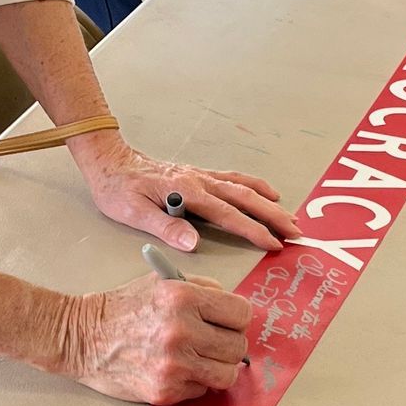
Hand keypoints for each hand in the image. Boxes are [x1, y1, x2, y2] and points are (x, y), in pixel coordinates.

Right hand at [59, 273, 252, 403]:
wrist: (82, 337)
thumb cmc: (122, 308)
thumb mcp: (161, 281)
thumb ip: (202, 289)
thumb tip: (236, 312)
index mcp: (182, 297)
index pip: (241, 313)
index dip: (237, 318)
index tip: (229, 321)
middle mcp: (180, 331)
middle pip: (238, 347)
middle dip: (228, 343)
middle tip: (213, 341)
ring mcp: (173, 365)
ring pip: (226, 374)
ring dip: (217, 367)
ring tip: (199, 357)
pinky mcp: (165, 391)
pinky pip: (202, 390)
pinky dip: (194, 382)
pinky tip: (176, 369)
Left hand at [70, 131, 297, 253]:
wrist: (109, 161)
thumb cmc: (117, 188)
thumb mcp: (133, 212)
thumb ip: (165, 227)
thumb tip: (193, 243)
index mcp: (186, 192)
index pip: (228, 215)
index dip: (253, 230)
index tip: (274, 243)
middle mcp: (199, 181)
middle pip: (244, 199)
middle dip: (272, 217)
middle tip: (296, 232)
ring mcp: (200, 176)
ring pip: (243, 188)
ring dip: (269, 203)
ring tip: (290, 217)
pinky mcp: (197, 175)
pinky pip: (233, 179)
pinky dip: (254, 185)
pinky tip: (267, 192)